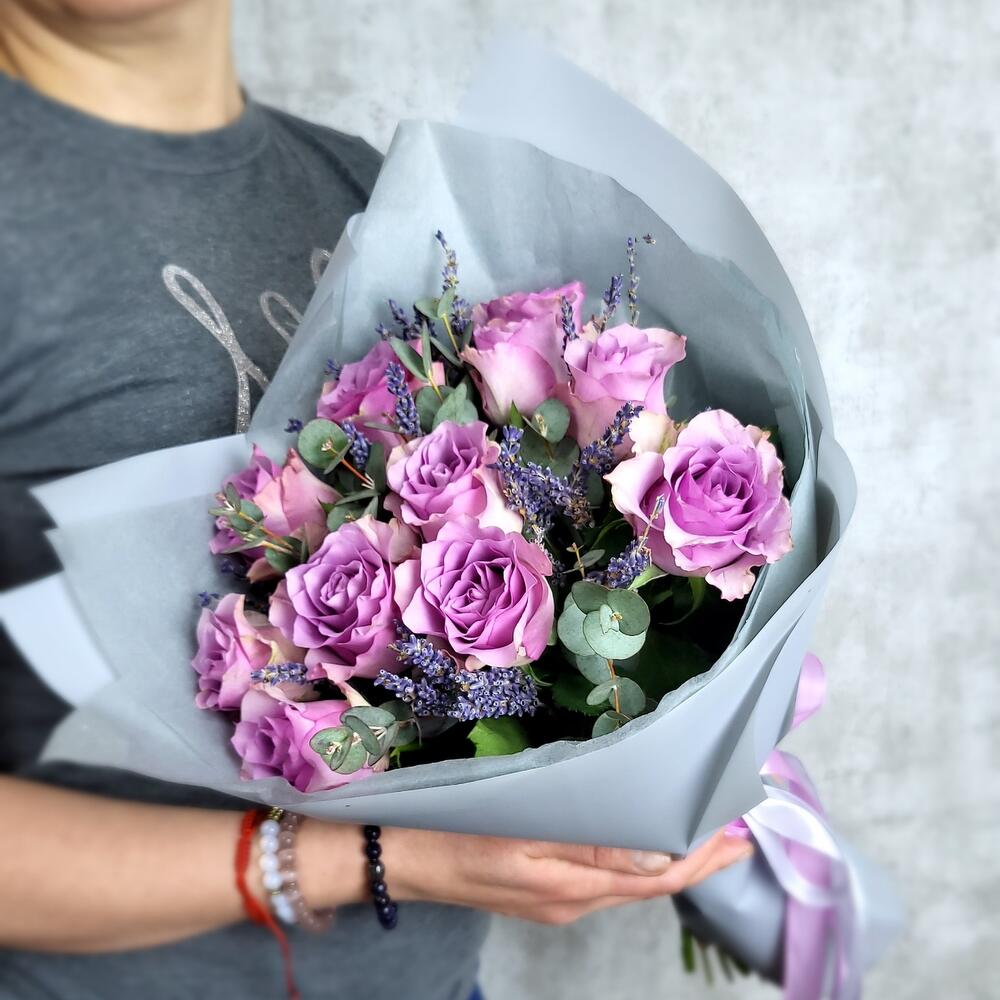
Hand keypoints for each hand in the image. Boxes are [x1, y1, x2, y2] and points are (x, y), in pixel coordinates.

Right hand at [384, 827, 752, 924]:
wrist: (402, 857)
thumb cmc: (455, 834)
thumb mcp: (520, 833)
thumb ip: (589, 845)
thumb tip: (658, 853)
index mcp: (571, 888)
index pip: (656, 878)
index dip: (702, 859)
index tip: (738, 836)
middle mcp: (573, 901)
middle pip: (651, 883)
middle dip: (698, 860)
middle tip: (736, 832)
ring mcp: (558, 900)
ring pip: (630, 882)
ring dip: (671, 858)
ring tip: (701, 831)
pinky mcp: (544, 890)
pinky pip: (605, 879)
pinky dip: (637, 861)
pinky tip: (642, 841)